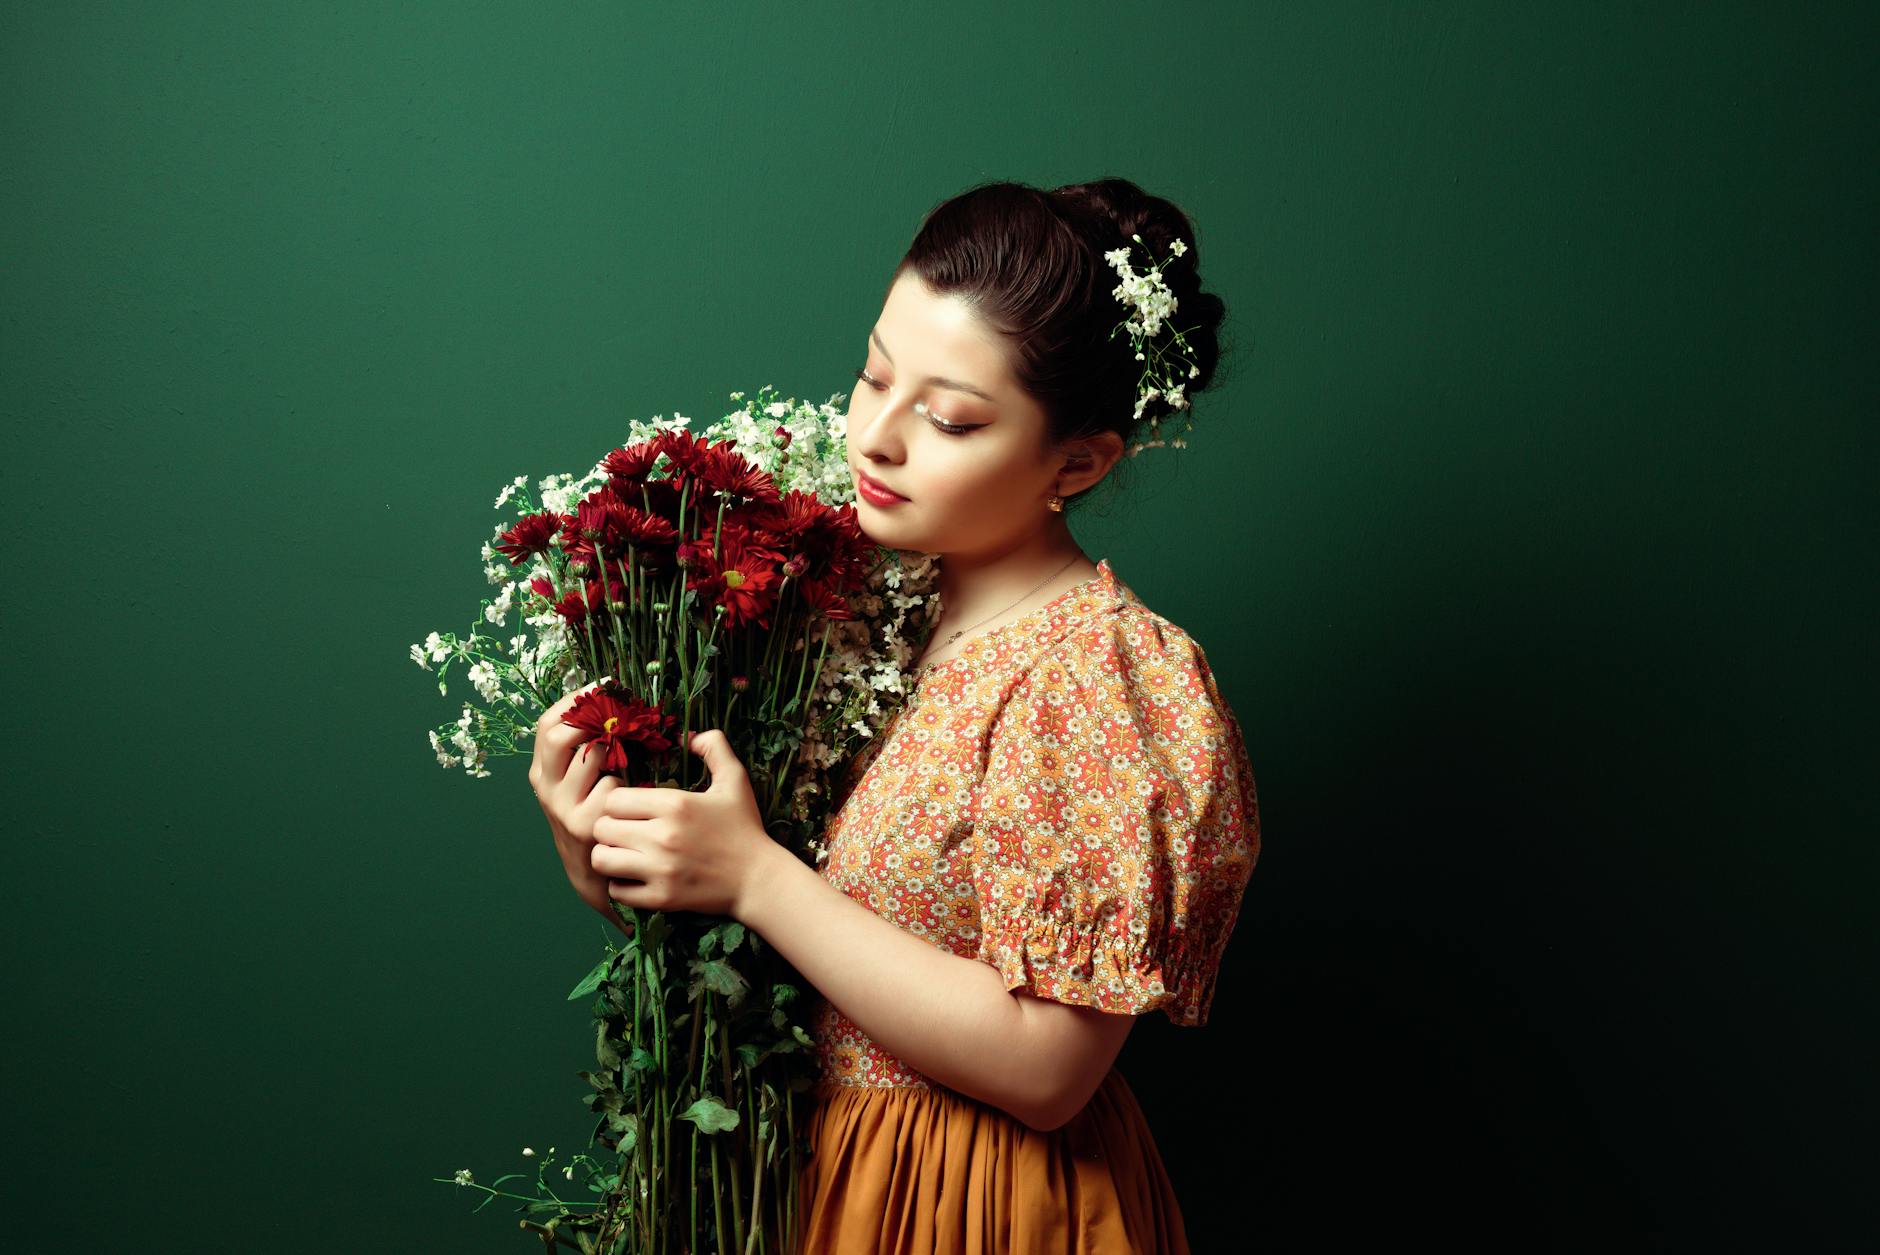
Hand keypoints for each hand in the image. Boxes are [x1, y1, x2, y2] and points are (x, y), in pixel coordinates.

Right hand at [527, 679, 622, 923]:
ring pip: (593, 755)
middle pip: (561, 733)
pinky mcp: (586, 825)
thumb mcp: (578, 783)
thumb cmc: (596, 816)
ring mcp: (563, 807)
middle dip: (595, 719)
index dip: (575, 699)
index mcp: (542, 771)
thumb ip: (585, 749)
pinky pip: (614, 785)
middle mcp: (546, 788)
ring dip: (618, 753)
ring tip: (630, 763)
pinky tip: (633, 802)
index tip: (604, 683)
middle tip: (622, 715)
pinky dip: (629, 787)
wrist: (597, 875)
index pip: (548, 722)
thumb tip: (609, 699)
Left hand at [592, 728, 774, 920]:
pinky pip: (617, 891)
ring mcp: (661, 869)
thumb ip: (714, 747)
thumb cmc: (744, 828)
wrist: (759, 878)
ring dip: (609, 856)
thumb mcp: (735, 780)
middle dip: (610, 828)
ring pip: (602, 859)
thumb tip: (688, 734)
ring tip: (624, 855)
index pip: (613, 799)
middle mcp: (663, 836)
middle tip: (625, 832)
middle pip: (602, 828)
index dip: (617, 803)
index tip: (631, 810)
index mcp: (675, 804)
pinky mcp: (662, 898)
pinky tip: (635, 878)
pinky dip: (621, 885)